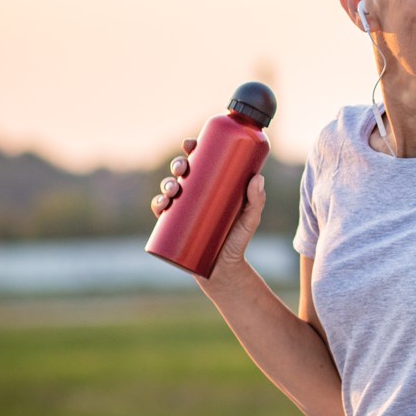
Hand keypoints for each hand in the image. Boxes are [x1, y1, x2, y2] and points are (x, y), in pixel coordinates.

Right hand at [149, 138, 267, 274]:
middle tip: (183, 168)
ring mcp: (183, 210)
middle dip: (178, 165)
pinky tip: (161, 204)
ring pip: (169, 189)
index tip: (190, 144)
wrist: (224, 271)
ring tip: (174, 189)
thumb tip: (258, 178)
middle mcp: (195, 195)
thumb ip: (256, 201)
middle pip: (182, 172)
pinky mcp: (174, 227)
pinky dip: (157, 205)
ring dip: (166, 183)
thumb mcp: (250, 220)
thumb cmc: (238, 241)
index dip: (191, 149)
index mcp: (212, 185)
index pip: (200, 161)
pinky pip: (161, 212)